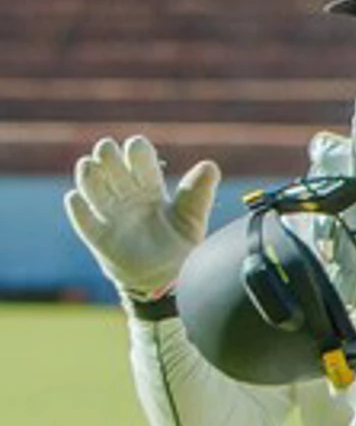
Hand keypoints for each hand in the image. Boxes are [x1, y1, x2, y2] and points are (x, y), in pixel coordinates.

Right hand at [64, 135, 220, 299]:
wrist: (167, 279)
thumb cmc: (179, 245)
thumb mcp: (191, 219)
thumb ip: (198, 194)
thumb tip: (210, 166)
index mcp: (150, 188)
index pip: (139, 161)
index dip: (136, 151)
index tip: (137, 146)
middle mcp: (126, 196)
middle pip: (111, 167)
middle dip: (107, 156)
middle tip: (108, 151)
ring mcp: (110, 214)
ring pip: (92, 186)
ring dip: (88, 175)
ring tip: (89, 165)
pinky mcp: (98, 236)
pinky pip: (83, 220)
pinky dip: (78, 208)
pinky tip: (76, 198)